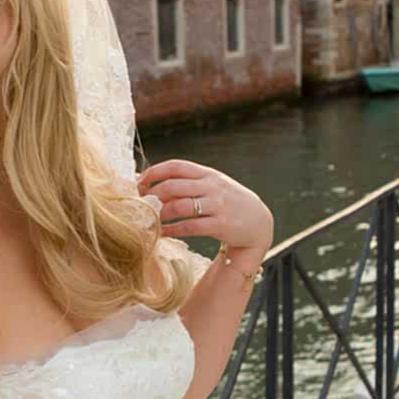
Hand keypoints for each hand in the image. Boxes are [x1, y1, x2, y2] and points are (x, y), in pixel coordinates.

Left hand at [138, 159, 273, 263]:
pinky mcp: (220, 225)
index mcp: (208, 174)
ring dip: (160, 213)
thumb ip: (190, 182)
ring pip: (179, 206)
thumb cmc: (229, 202)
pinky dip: (172, 230)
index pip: (176, 166)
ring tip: (148, 218)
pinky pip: (189, 227)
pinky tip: (161, 233)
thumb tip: (156, 183)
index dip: (154, 172)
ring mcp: (217, 205)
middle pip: (173, 186)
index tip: (139, 182)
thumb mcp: (214, 185)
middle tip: (140, 204)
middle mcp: (212, 186)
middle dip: (152, 195)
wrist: (258, 222)